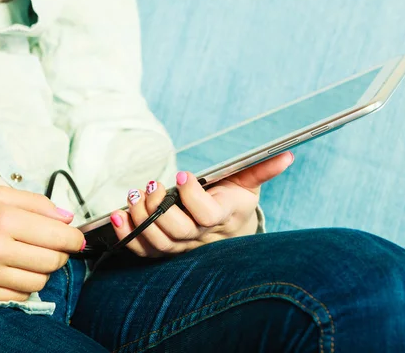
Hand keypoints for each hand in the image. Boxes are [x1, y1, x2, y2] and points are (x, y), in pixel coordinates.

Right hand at [0, 187, 84, 301]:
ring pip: (38, 282)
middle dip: (61, 254)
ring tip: (31, 257)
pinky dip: (24, 285)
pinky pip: (19, 297)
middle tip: (54, 246)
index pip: (58, 237)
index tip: (76, 239)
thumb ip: (40, 204)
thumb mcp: (3, 194)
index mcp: (5, 220)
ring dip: (43, 271)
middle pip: (52, 262)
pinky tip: (15, 270)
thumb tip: (68, 219)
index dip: (75, 239)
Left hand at [111, 151, 293, 256]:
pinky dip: (127, 235)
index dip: (192, 197)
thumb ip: (263, 168)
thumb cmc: (235, 200)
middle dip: (159, 208)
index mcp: (222, 217)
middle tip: (152, 185)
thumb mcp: (249, 182)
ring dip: (140, 219)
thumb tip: (287, 155)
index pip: (206, 215)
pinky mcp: (164, 249)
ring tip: (134, 195)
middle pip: (177, 231)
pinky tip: (117, 215)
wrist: (228, 229)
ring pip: (158, 242)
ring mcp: (181, 246)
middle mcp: (201, 236)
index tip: (182, 174)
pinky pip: (143, 250)